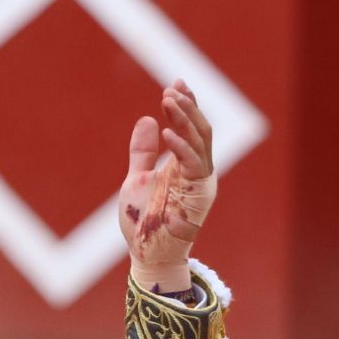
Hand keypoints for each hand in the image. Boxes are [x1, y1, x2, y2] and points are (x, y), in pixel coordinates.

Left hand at [117, 80, 216, 291]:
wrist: (146, 254)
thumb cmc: (142, 220)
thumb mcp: (138, 177)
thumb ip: (143, 151)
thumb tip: (147, 119)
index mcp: (185, 165)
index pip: (190, 128)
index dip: (185, 105)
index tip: (175, 83)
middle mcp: (197, 170)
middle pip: (200, 129)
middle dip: (188, 106)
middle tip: (173, 87)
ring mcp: (200, 181)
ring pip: (200, 141)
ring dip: (185, 119)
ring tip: (169, 100)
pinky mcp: (197, 194)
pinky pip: (193, 164)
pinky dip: (180, 147)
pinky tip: (166, 132)